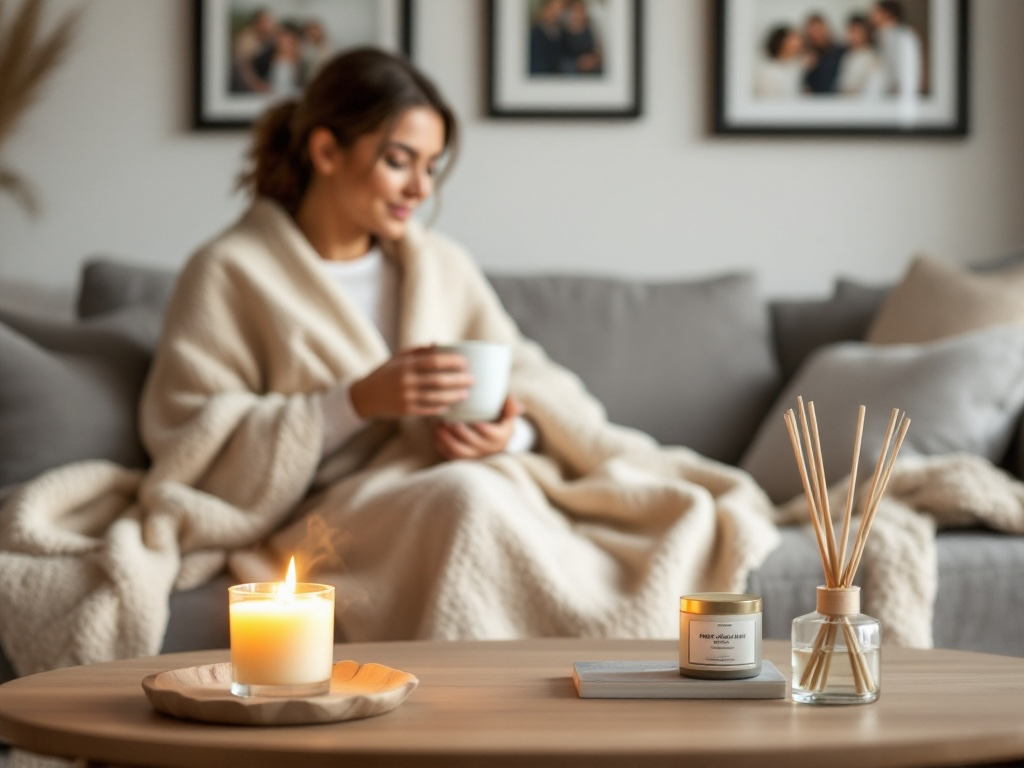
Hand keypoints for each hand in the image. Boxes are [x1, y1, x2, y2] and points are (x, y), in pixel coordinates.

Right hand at [349, 345, 472, 419]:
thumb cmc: (386, 373)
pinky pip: (428, 410)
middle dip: (458, 380)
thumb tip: (439, 344)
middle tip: (472, 380)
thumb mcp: (398, 357)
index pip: (434, 361)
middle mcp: (406, 380)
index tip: (466, 362)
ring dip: (454, 396)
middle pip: (439, 380)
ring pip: (436, 397)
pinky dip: (441, 408)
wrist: (366, 395)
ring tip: (466, 394)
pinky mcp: (406, 410)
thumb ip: (419, 351)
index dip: (452, 362)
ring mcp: (406, 397)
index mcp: (406, 365)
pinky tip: (451, 406)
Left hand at [433, 397, 520, 460]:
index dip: (485, 430)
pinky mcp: (461, 458)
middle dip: (462, 435)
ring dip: (447, 441)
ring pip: (459, 452)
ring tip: (438, 427)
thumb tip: (513, 402)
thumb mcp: (507, 415)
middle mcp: (486, 450)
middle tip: (452, 423)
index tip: (477, 422)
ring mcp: (473, 455)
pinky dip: (441, 445)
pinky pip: (449, 455)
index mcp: (500, 438)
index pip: (493, 436)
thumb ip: (510, 407)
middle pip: (473, 444)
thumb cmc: (499, 421)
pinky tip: (435, 433)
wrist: (492, 439)